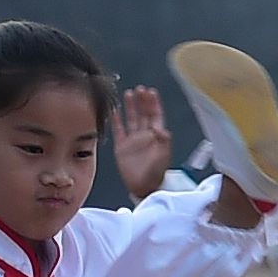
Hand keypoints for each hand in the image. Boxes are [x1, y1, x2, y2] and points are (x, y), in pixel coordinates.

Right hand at [111, 84, 172, 199]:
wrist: (143, 187)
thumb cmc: (155, 173)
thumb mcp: (162, 157)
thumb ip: (163, 142)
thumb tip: (161, 129)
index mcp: (157, 136)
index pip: (155, 115)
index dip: (154, 104)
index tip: (151, 92)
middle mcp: (145, 136)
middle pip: (144, 114)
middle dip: (142, 101)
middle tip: (139, 89)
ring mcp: (133, 140)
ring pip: (132, 119)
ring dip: (131, 107)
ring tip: (128, 93)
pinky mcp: (122, 146)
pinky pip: (119, 130)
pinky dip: (116, 120)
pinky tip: (114, 110)